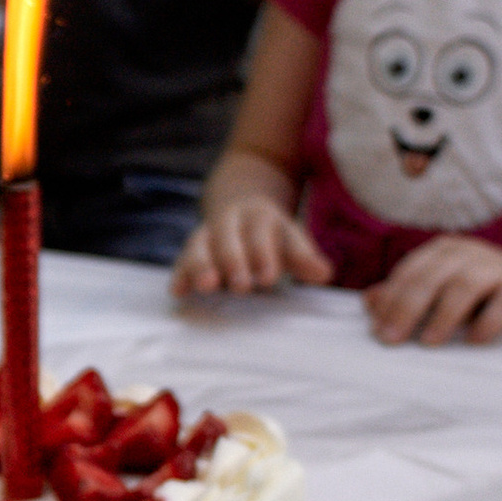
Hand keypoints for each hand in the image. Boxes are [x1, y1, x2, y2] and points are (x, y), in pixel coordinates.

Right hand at [174, 199, 332, 299]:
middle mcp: (229, 222)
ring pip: (200, 246)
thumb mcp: (290, 240)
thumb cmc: (271, 235)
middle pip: (228, 239)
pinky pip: (182, 261)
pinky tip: (178, 291)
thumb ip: (304, 257)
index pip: (260, 234)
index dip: (264, 254)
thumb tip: (324, 273)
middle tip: (241, 285)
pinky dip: (180, 275)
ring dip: (202, 266)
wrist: (240, 209)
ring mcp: (207, 235)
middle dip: (233, 261)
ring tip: (207, 285)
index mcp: (257, 216)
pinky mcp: (191, 252)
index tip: (269, 276)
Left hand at [363, 234, 501, 346]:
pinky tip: (474, 341)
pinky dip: (488, 322)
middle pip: (431, 278)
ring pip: (465, 286)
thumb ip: (408, 292)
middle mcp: (468, 254)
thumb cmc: (482, 289)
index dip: (390, 299)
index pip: (410, 272)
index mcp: (443, 251)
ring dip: (444, 315)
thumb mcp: (443, 286)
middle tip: (391, 339)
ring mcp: (497, 269)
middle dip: (407, 308)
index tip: (376, 329)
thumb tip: (369, 302)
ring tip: (429, 342)